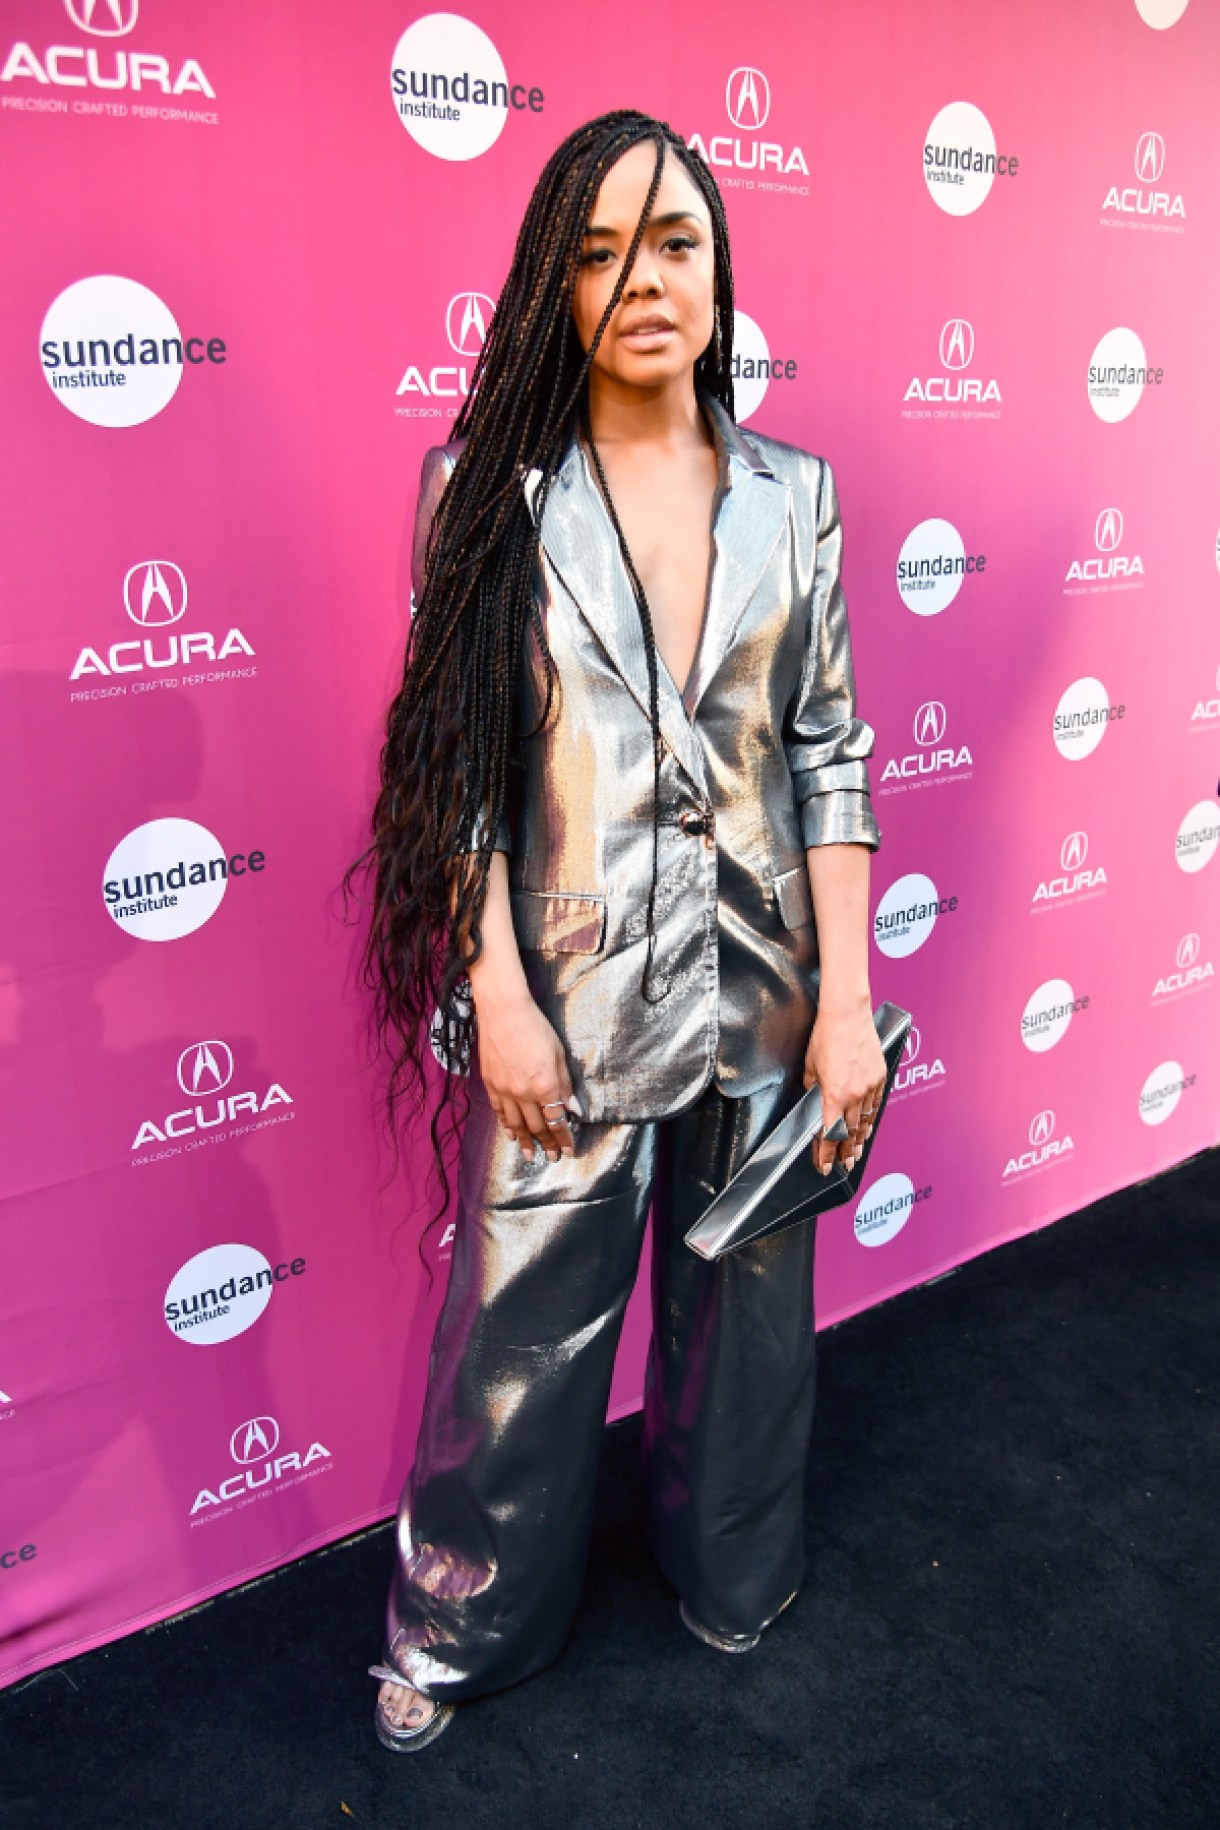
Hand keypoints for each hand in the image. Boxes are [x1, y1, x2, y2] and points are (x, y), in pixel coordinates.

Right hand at [473, 984, 579, 1161]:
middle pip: (537, 1126)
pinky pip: (499, 1112)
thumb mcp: (559, 1054)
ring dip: (524, 1142)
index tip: (568, 1150)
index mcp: (545, 1086)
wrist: (503, 1011)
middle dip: (546, 1145)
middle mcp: (524, 1093)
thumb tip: (573, 1110)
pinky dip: (506, 1125)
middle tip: (552, 1158)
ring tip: (529, 1155)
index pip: (556, 1121)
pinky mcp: (490, 1084)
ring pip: (516, 1124)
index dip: (563, 1138)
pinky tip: (510, 1134)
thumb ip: (565, 1085)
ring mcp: (504, 1090)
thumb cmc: (536, 1028)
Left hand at [802, 999, 886, 1177]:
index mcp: (834, 1095)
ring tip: (857, 1153)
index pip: (830, 1134)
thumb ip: (813, 1089)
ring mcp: (870, 1086)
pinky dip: (871, 1118)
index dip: (826, 1154)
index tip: (824, 1166)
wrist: (847, 1014)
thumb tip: (815, 1100)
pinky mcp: (880, 1077)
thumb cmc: (825, 1037)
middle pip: (850, 1132)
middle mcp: (855, 1094)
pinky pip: (876, 1104)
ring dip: (860, 1139)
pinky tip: (868, 1126)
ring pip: (865, 1121)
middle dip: (846, 1151)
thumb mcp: (810, 1068)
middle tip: (845, 1165)